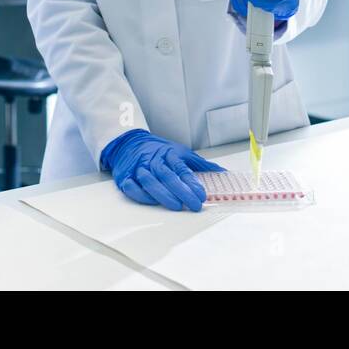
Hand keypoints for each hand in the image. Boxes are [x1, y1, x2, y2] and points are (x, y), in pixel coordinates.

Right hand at [100, 129, 223, 211]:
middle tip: (194, 205)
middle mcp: (153, 160)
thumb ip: (200, 165)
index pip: (182, 169)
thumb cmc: (158, 151)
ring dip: (163, 195)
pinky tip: (152, 202)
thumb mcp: (181, 152)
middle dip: (181, 192)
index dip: (192, 183)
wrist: (129, 142)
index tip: (202, 195)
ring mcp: (138, 168)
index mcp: (169, 154)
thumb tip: (223, 173)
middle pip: (167, 176)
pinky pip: (132, 187)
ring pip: (150, 181)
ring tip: (176, 206)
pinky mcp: (125, 177)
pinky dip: (141, 195)